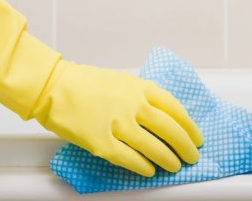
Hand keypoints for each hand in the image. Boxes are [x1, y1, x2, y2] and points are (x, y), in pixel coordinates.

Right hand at [33, 61, 203, 176]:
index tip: (197, 136)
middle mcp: (133, 105)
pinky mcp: (101, 142)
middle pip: (169, 129)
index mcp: (140, 88)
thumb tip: (163, 117)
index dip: (189, 126)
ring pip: (153, 147)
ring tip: (175, 166)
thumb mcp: (123, 81)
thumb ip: (143, 97)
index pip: (175, 109)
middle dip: (185, 146)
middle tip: (192, 156)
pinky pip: (129, 158)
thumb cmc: (86, 83)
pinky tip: (150, 170)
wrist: (54, 86)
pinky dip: (143, 166)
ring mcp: (117, 124)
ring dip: (168, 159)